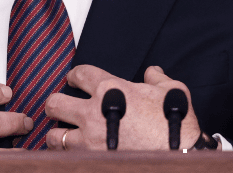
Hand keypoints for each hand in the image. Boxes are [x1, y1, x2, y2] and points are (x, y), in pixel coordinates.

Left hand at [43, 65, 200, 150]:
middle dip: (54, 104)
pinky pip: (67, 158)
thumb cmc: (176, 123)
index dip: (73, 75)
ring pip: (54, 135)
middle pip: (54, 103)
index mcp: (112, 89)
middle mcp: (94, 112)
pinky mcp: (93, 160)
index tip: (73, 79)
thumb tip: (152, 71)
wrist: (179, 155)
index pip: (80, 74)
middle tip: (59, 107)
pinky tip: (73, 154)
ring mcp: (90, 140)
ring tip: (62, 135)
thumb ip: (157, 78)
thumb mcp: (173, 90)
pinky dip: (67, 156)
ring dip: (57, 134)